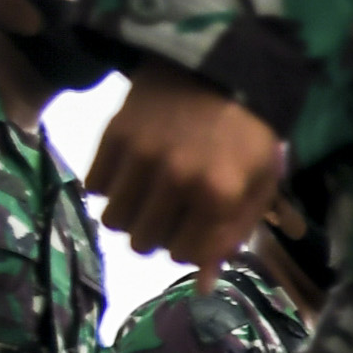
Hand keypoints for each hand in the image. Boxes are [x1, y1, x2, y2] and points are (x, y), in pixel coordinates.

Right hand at [88, 60, 280, 270]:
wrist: (219, 69)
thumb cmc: (247, 134)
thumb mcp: (258, 185)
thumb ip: (233, 234)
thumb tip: (202, 284)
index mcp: (220, 194)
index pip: (186, 255)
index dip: (190, 250)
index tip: (194, 232)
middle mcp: (177, 179)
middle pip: (144, 243)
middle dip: (158, 236)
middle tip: (170, 214)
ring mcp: (141, 156)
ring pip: (113, 221)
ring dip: (130, 216)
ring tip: (148, 196)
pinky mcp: (113, 136)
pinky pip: (93, 188)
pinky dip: (107, 188)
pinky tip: (130, 174)